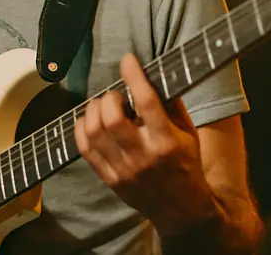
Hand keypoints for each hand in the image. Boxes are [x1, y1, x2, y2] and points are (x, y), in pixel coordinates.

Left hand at [73, 53, 218, 234]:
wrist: (181, 209)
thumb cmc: (186, 164)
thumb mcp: (188, 133)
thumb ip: (171, 104)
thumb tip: (153, 73)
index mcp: (167, 141)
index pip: (146, 102)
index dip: (134, 76)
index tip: (128, 60)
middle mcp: (143, 156)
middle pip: (111, 119)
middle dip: (109, 98)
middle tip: (115, 96)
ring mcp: (123, 170)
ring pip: (94, 132)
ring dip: (93, 110)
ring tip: (102, 106)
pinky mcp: (109, 180)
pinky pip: (85, 149)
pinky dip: (82, 128)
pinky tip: (90, 121)